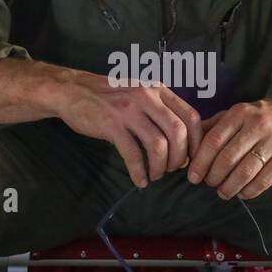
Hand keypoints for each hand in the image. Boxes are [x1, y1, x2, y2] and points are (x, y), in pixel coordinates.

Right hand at [57, 71, 203, 187]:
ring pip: (158, 145)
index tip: (192, 159)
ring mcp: (129, 111)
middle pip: (178, 133)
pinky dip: (139, 172)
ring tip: (155, 175)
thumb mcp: (142, 95)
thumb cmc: (111, 97)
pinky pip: (132, 154)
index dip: (197, 142)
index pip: (192, 117)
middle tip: (172, 169)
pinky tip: (139, 180)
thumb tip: (184, 145)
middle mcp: (147, 98)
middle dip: (179, 158)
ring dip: (160, 167)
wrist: (74, 91)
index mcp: (159, 91)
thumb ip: (162, 113)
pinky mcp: (111, 125)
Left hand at [186, 94, 271, 199]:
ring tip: (223, 192)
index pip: (213, 140)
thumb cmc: (263, 116)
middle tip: (209, 183)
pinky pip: (263, 181)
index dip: (201, 161)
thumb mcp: (239, 113)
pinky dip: (249, 191)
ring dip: (229, 187)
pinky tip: (242, 193)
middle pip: (227, 159)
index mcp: (240, 113)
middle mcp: (256, 126)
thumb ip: (214, 126)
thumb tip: (189, 144)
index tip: (193, 175)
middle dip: (213, 176)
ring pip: (244, 172)